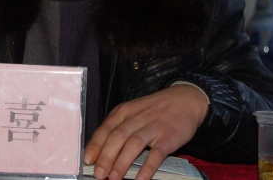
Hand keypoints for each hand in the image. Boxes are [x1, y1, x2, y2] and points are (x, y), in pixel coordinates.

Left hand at [83, 84, 208, 179]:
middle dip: (106, 157)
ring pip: (133, 144)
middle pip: (117, 137)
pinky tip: (140, 179)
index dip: (95, 145)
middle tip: (98, 174)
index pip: (106, 129)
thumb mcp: (133, 112)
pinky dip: (147, 167)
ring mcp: (153, 127)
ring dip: (122, 162)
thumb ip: (118, 128)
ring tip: (113, 178)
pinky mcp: (169, 137)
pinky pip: (157, 154)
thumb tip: (100, 152)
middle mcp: (136, 118)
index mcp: (124, 111)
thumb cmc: (154, 109)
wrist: (185, 100)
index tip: (87, 160)